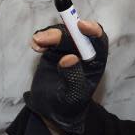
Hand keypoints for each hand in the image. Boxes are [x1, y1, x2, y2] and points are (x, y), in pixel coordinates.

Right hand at [24, 20, 107, 134]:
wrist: (51, 110)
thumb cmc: (68, 104)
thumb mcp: (73, 96)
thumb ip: (73, 77)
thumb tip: (69, 58)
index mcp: (96, 61)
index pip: (99, 42)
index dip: (92, 30)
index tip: (81, 25)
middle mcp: (83, 52)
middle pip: (76, 34)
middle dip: (61, 33)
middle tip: (44, 38)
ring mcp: (68, 48)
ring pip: (61, 33)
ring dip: (49, 35)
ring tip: (37, 43)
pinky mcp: (53, 48)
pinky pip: (48, 38)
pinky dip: (41, 38)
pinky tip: (35, 45)